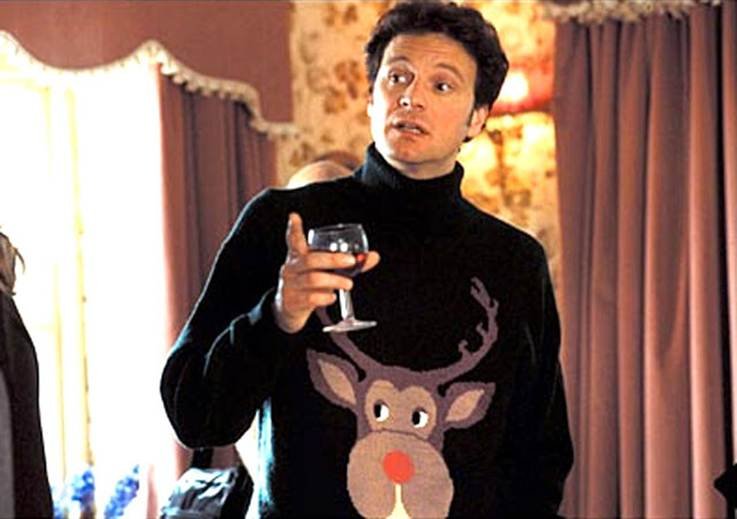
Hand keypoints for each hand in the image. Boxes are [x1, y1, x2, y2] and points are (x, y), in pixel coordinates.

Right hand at [272, 213, 379, 332]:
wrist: (289, 309)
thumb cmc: (310, 285)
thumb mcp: (324, 271)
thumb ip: (348, 264)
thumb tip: (373, 256)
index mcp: (298, 256)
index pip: (294, 240)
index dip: (294, 228)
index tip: (294, 217)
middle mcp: (292, 268)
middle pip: (311, 259)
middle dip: (333, 259)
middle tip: (351, 261)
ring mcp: (291, 284)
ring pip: (313, 279)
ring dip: (335, 280)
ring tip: (348, 283)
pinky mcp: (293, 301)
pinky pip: (311, 298)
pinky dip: (325, 297)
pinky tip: (332, 297)